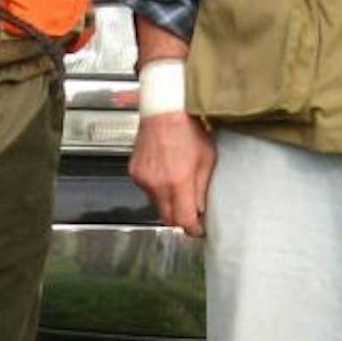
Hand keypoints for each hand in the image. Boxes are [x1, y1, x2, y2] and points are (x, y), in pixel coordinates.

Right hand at [129, 109, 215, 238]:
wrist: (163, 110)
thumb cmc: (187, 128)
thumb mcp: (207, 159)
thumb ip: (202, 188)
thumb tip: (200, 210)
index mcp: (178, 181)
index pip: (183, 219)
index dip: (193, 229)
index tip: (199, 230)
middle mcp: (157, 184)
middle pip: (167, 218)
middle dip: (180, 219)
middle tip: (192, 215)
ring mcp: (143, 179)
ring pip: (156, 205)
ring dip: (168, 204)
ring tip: (179, 188)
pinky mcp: (134, 173)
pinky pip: (147, 191)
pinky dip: (157, 190)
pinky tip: (165, 175)